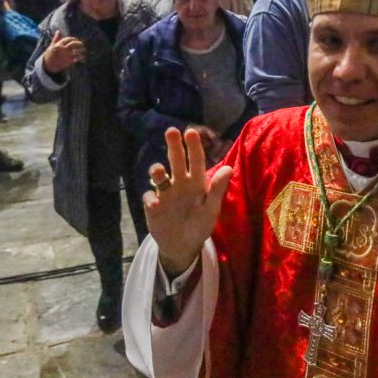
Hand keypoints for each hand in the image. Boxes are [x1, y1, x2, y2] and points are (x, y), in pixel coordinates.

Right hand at [42, 31, 85, 73]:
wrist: (48, 65)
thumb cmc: (49, 55)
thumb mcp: (51, 46)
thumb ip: (56, 39)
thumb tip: (58, 31)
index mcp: (58, 45)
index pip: (68, 39)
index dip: (73, 39)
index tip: (76, 40)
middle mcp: (63, 49)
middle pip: (73, 44)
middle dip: (79, 43)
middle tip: (81, 44)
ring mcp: (66, 55)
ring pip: (76, 50)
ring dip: (81, 50)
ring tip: (84, 49)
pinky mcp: (69, 61)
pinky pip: (77, 58)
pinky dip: (81, 57)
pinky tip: (82, 56)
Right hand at [144, 128, 232, 277]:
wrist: (183, 246)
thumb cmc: (200, 224)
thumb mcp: (211, 209)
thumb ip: (217, 189)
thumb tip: (228, 168)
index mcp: (196, 182)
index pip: (195, 160)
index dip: (193, 146)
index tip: (191, 132)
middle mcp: (179, 183)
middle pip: (176, 161)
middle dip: (173, 146)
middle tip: (171, 131)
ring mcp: (165, 193)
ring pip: (159, 175)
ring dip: (157, 171)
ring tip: (158, 171)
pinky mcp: (153, 205)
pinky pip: (148, 198)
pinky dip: (150, 199)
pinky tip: (155, 204)